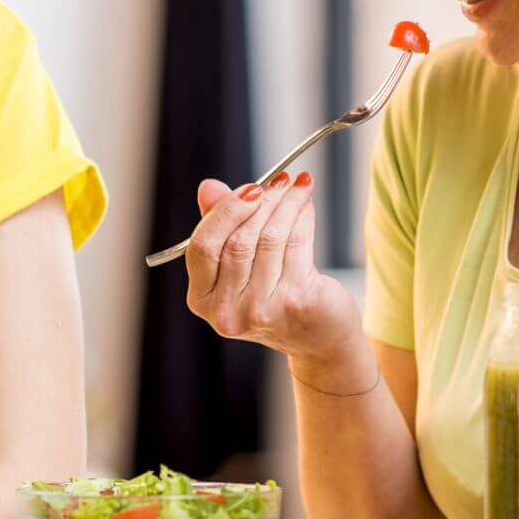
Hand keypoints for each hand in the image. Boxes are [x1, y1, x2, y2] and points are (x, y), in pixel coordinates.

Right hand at [182, 173, 366, 380]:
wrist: (317, 337)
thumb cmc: (273, 296)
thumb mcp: (238, 266)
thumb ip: (220, 225)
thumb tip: (208, 187)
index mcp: (202, 300)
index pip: (203, 247)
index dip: (226, 211)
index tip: (249, 188)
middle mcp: (227, 311)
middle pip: (239, 240)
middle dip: (263, 202)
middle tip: (279, 180)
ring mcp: (261, 311)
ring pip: (270, 238)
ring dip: (287, 203)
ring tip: (297, 186)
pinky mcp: (295, 302)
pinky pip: (297, 244)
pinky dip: (303, 217)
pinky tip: (306, 205)